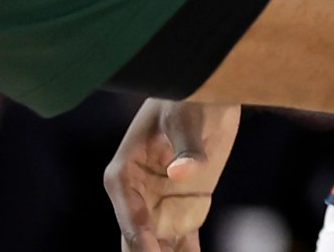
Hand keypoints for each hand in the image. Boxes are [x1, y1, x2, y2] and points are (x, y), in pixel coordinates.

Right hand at [105, 98, 239, 251]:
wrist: (210, 96)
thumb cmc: (189, 98)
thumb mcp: (186, 115)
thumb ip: (186, 147)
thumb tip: (182, 172)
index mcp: (123, 174)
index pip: (129, 217)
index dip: (140, 240)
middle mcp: (135, 199)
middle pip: (134, 243)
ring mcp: (159, 210)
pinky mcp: (185, 215)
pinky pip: (184, 249)